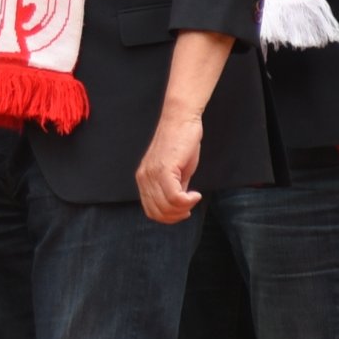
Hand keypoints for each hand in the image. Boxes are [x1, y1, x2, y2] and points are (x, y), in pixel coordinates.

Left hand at [135, 109, 204, 223]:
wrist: (181, 120)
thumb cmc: (181, 144)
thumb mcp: (176, 172)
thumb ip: (173, 189)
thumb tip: (179, 207)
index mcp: (143, 179)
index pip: (151, 211)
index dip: (170, 218)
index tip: (185, 211)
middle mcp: (144, 177)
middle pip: (158, 213)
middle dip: (177, 216)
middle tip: (190, 206)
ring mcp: (152, 173)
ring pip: (166, 207)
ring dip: (184, 209)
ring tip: (193, 198)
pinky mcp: (164, 168)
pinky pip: (174, 197)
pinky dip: (187, 201)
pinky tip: (195, 194)